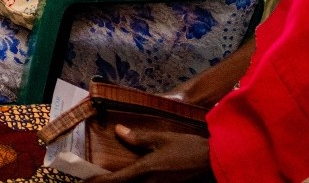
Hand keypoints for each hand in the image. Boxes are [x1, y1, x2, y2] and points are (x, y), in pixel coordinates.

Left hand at [92, 124, 212, 181]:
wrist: (212, 161)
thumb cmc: (187, 147)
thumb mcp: (162, 138)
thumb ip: (139, 137)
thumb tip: (118, 131)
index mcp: (146, 170)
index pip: (118, 180)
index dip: (101, 182)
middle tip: (96, 180)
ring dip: (124, 182)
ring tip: (112, 178)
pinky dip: (135, 182)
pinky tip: (133, 177)